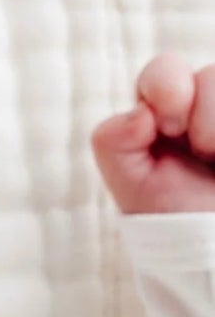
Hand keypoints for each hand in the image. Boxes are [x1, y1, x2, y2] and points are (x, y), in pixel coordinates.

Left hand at [90, 53, 214, 213]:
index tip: (168, 128)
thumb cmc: (175, 215)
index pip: (167, 69)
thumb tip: (141, 112)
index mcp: (167, 110)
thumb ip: (112, 140)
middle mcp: (208, 106)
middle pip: (210, 74)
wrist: (214, 247)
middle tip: (201, 150)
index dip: (166, 88)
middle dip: (204, 112)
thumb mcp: (130, 182)